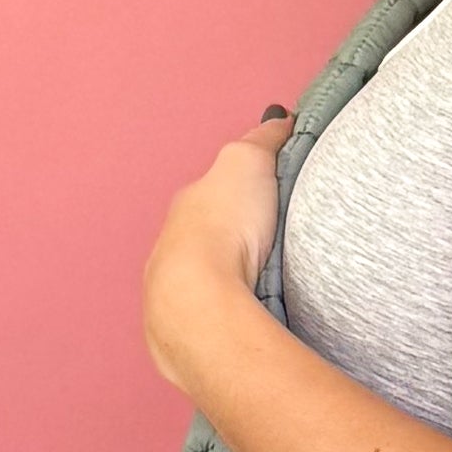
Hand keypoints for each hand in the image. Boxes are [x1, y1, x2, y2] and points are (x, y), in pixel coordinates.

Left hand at [142, 105, 294, 388]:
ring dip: (227, 279)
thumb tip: (279, 119)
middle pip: (206, 237)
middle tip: (271, 246)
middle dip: (232, 239)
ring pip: (204, 279)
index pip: (214, 191)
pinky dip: (225, 311)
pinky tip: (247, 316)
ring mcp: (173, 291)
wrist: (199, 299)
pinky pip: (208, 315)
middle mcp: (172, 246)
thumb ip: (263, 139)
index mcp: (187, 206)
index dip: (241, 191)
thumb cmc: (222, 228)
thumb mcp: (248, 161)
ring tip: (264, 286)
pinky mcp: (182, 332)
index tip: (266, 196)